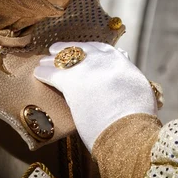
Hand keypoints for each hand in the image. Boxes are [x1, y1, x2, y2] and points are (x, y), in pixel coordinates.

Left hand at [34, 41, 157, 150]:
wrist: (128, 128)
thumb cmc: (137, 115)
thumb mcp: (139, 87)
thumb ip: (128, 74)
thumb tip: (125, 65)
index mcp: (119, 61)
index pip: (100, 49)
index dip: (88, 50)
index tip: (82, 51)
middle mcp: (102, 59)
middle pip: (79, 50)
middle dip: (67, 50)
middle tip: (56, 51)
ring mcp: (86, 68)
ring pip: (64, 59)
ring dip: (53, 60)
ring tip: (44, 61)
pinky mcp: (71, 81)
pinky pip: (52, 73)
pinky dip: (44, 72)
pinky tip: (38, 73)